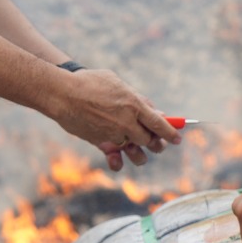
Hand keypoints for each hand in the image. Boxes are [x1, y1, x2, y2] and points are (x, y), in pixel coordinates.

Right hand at [51, 69, 181, 169]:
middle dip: (156, 143)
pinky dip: (116, 159)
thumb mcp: (117, 83)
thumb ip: (137, 98)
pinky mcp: (100, 143)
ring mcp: (113, 134)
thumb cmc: (90, 82)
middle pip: (149, 140)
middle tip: (158, 144)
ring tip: (138, 152)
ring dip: (138, 153)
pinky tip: (117, 159)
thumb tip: (154, 110)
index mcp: (134, 105)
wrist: (62, 93)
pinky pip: (113, 156)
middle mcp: (127, 122)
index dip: (171, 132)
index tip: (178, 138)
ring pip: (134, 150)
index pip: (159, 123)